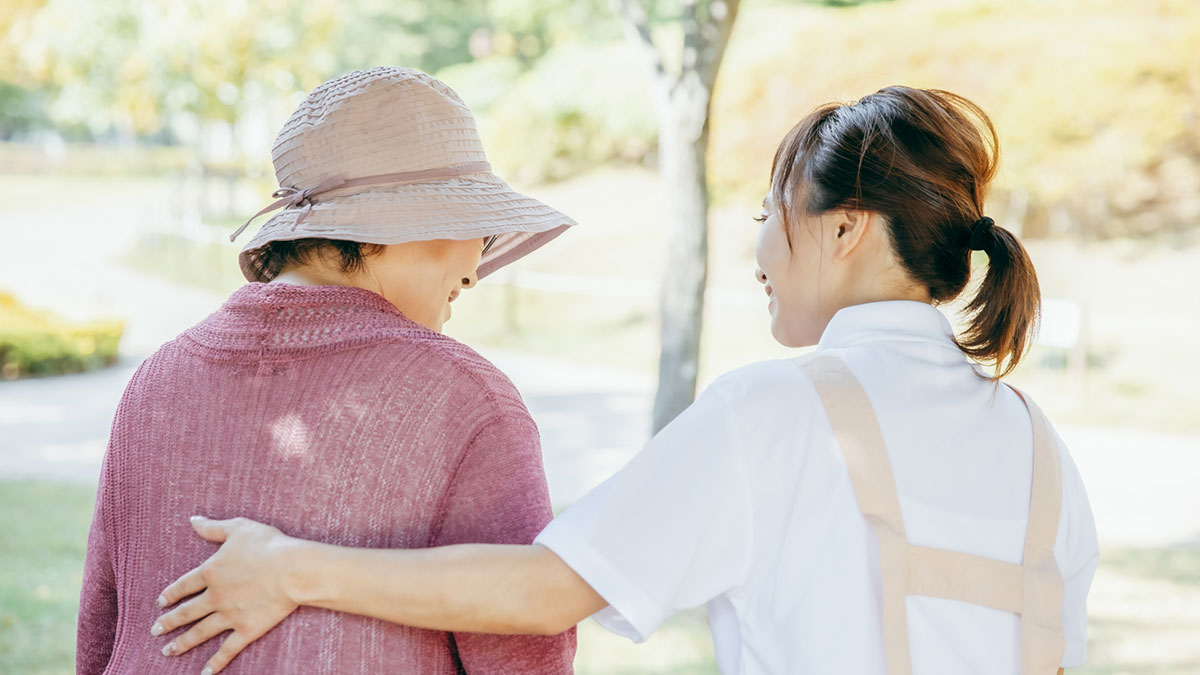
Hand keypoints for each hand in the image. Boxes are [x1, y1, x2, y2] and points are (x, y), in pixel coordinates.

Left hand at [152, 516, 299, 673]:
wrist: (292, 568)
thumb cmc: (268, 544)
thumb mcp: (238, 528)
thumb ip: (213, 527)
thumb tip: (193, 520)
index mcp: (210, 572)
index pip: (183, 586)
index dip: (170, 595)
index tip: (160, 603)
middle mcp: (214, 596)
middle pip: (186, 612)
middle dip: (169, 622)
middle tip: (155, 630)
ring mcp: (229, 616)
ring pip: (200, 632)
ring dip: (183, 643)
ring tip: (168, 651)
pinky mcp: (246, 629)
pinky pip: (227, 649)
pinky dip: (216, 663)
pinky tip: (204, 673)